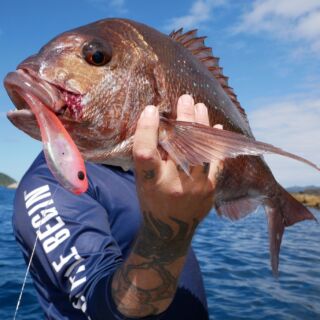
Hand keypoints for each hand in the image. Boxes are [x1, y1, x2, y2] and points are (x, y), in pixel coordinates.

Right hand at [133, 94, 222, 224]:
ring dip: (201, 126)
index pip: (146, 153)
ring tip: (200, 107)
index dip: (147, 129)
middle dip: (183, 119)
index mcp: (149, 183)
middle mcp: (171, 185)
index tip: (151, 110)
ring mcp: (194, 188)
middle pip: (179, 147)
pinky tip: (217, 129)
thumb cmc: (152, 201)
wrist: (170, 231)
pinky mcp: (209, 190)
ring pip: (200, 150)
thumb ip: (149, 158)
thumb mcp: (142, 181)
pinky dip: (216, 144)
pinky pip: (216, 163)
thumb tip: (160, 125)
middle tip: (185, 98)